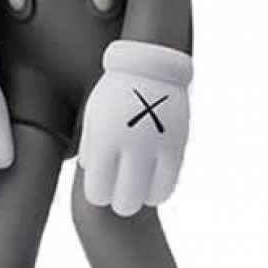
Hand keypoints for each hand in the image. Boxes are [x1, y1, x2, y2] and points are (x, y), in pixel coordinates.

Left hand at [79, 40, 191, 217]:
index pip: (97, 191)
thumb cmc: (114, 92)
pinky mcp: (177, 145)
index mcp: (104, 139)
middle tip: (118, 198)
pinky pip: (169, 184)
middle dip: (119, 203)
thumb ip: (90, 149)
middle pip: (124, 201)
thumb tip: (90, 177)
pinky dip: (159, 192)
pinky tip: (151, 189)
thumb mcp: (93, 116)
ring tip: (135, 192)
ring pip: (148, 197)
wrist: (149, 64)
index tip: (100, 191)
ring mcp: (156, 146)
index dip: (98, 196)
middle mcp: (130, 145)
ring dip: (139, 199)